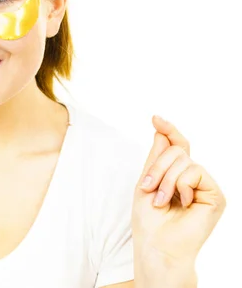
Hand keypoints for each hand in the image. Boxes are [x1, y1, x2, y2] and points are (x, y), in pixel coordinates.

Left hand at [132, 116, 226, 264]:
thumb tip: (162, 131)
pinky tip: (180, 203)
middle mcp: (193, 178)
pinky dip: (181, 185)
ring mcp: (205, 186)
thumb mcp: (147, 181)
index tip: (155, 118)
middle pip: (177, 150)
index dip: (168, 130)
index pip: (177, 146)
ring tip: (161, 200)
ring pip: (184, 160)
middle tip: (148, 188)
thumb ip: (156, 157)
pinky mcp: (216, 195)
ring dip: (165, 179)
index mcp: (176, 175)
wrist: (156, 244)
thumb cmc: (149, 220)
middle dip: (157, 167)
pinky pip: (196, 171)